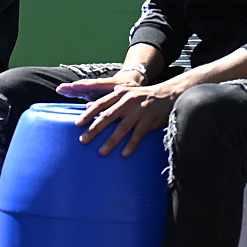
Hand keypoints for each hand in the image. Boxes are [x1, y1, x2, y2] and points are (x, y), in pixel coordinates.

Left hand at [59, 72, 176, 154]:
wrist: (169, 94)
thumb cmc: (144, 96)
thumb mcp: (126, 92)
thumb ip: (108, 99)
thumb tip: (87, 106)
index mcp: (120, 93)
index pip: (101, 104)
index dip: (88, 114)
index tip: (77, 124)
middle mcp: (128, 101)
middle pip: (108, 116)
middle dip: (94, 129)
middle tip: (83, 140)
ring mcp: (139, 111)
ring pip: (122, 127)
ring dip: (111, 141)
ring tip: (101, 152)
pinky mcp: (149, 120)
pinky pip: (138, 134)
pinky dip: (131, 144)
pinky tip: (124, 153)